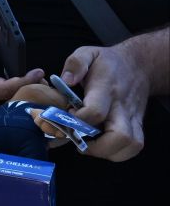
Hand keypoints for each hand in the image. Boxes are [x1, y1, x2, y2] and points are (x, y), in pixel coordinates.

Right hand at [0, 24, 43, 118]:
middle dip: (31, 94)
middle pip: (15, 104)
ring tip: (38, 91)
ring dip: (26, 102)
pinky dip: (17, 107)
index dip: (26, 81)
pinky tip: (25, 98)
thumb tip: (1, 28)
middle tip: (43, 83)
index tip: (38, 72)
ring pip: (13, 113)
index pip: (8, 87)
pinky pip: (7, 116)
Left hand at [60, 45, 149, 160]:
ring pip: (129, 145)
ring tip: (88, 146)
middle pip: (118, 136)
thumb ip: (76, 64)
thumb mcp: (88, 53)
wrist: (139, 65)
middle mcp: (121, 107)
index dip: (78, 120)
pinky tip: (101, 146)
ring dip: (108, 152)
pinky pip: (133, 147)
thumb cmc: (109, 62)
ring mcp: (132, 118)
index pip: (95, 112)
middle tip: (77, 140)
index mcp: (106, 89)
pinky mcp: (137, 125)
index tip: (66, 117)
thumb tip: (66, 79)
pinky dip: (118, 153)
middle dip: (96, 146)